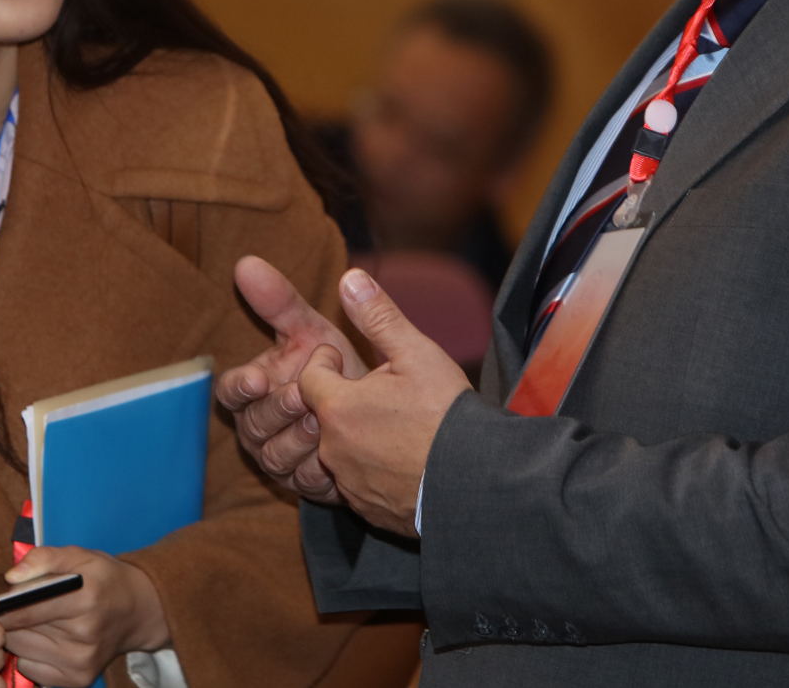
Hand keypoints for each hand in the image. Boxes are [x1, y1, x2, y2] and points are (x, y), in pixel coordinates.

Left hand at [0, 546, 169, 686]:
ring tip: (35, 622)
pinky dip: (30, 655)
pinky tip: (45, 640)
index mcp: (85, 599)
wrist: (136, 611)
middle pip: (19, 633)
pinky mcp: (77, 680)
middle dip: (10, 620)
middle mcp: (85, 635)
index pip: (26, 610)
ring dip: (19, 637)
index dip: (3, 606)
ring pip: (20, 652)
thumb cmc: (103, 579)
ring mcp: (81, 662)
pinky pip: (30, 669)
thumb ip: (44, 558)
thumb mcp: (79, 556)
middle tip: (19, 608)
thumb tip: (11, 578)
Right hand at [215, 255, 367, 504]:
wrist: (382, 408)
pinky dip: (316, 468)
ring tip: (323, 421)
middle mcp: (259, 426)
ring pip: (274, 457)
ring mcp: (279, 457)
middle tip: (303, 396)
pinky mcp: (304, 483)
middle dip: (277, 411)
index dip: (238, 387)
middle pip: (252, 426)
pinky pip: (302, 482)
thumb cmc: (336, 363)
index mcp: (254, 389)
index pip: (229, 393)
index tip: (258, 378)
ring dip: (297, 439)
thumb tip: (245, 261)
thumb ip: (279, 301)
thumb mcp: (311, 328)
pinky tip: (335, 456)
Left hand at [299, 268, 472, 536]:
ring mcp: (349, 486)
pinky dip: (372, 471)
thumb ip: (378, 316)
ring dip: (358, 437)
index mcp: (338, 408)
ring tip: (395, 426)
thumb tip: (348, 277)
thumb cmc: (448, 415)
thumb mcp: (417, 353)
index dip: (328, 363)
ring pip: (341, 452)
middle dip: (344, 401)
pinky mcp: (369, 511)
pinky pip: (358, 485)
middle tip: (379, 393)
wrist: (479, 482)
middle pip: (323, 417)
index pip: (309, 377)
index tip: (349, 361)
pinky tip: (403, 461)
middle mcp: (333, 451)